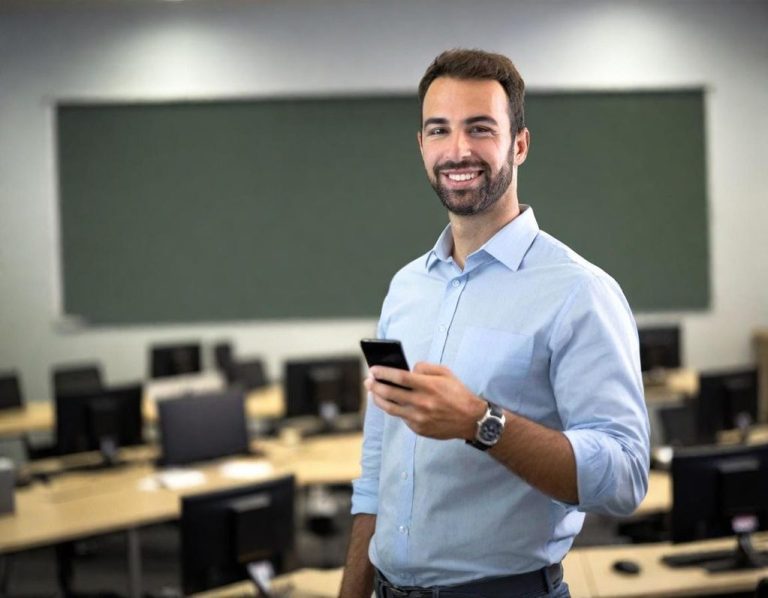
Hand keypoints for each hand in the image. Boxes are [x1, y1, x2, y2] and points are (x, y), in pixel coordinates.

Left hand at [365, 362, 485, 439]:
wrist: (471, 419)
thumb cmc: (458, 393)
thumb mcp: (446, 373)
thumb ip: (425, 368)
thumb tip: (408, 369)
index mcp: (429, 386)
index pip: (400, 378)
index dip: (384, 373)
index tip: (373, 369)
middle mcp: (422, 403)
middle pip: (391, 393)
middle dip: (375, 385)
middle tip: (368, 380)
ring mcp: (419, 418)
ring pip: (391, 408)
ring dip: (378, 399)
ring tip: (373, 392)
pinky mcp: (419, 429)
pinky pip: (402, 418)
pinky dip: (395, 409)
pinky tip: (390, 403)